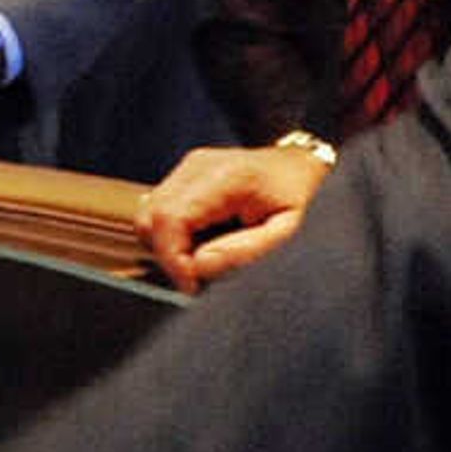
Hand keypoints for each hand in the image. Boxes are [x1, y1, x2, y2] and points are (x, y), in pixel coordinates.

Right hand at [138, 139, 337, 293]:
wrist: (301, 166)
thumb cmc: (300, 199)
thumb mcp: (287, 232)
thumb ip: (245, 251)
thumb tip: (198, 266)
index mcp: (225, 176)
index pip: (169, 218)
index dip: (172, 259)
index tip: (192, 285)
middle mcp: (198, 166)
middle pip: (151, 217)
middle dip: (169, 256)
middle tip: (201, 276)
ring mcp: (188, 167)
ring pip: (149, 215)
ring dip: (169, 246)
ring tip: (206, 256)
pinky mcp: (184, 175)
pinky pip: (160, 211)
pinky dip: (172, 234)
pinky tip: (202, 241)